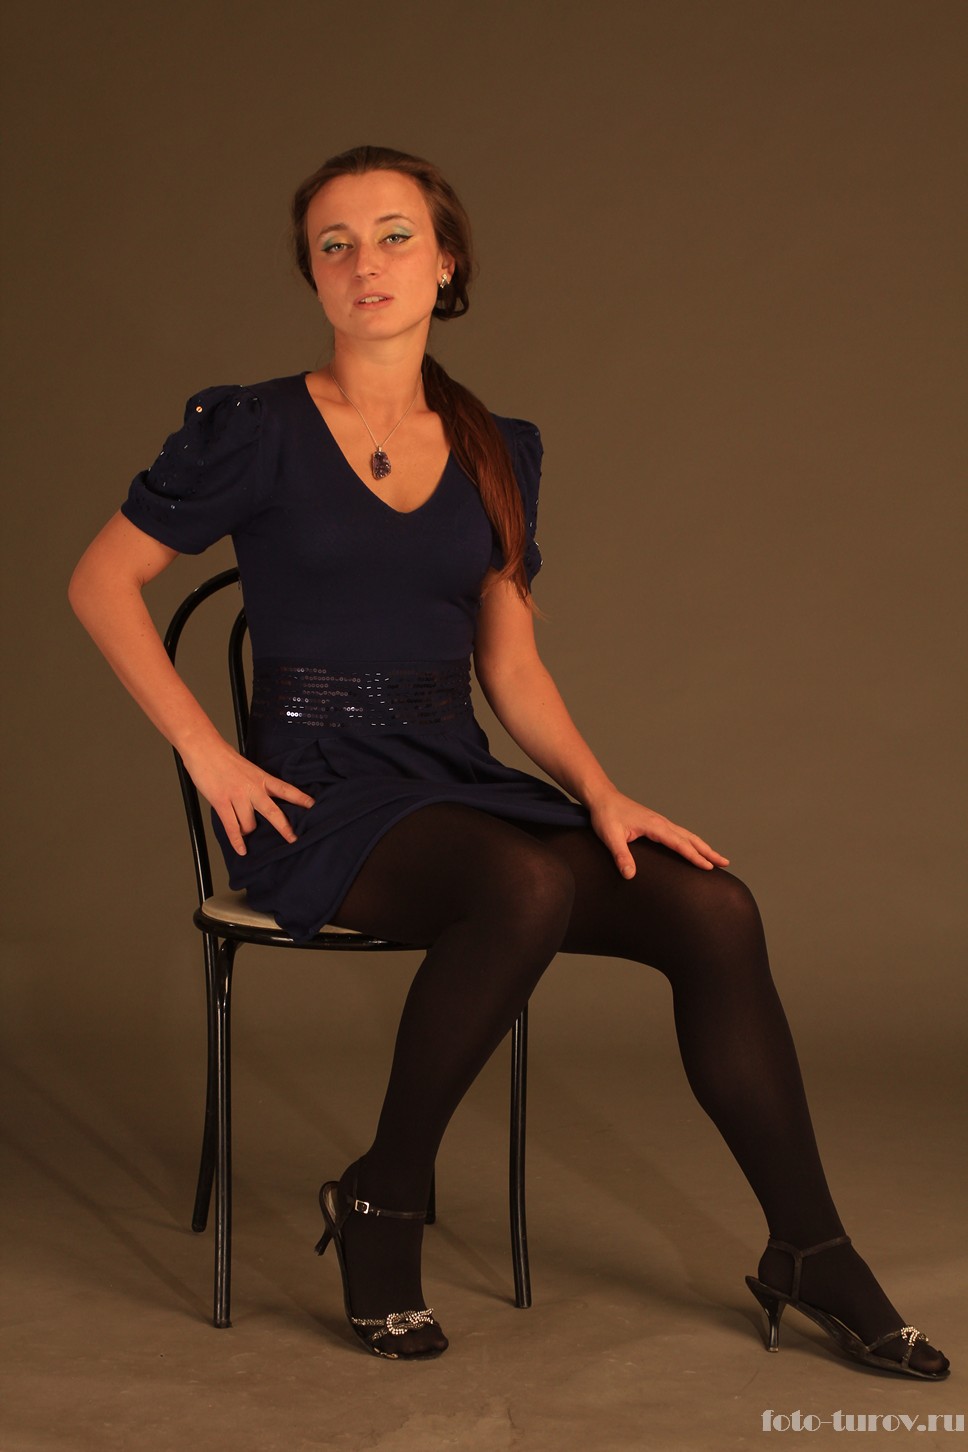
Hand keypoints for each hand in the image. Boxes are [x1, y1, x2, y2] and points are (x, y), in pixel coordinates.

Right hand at [181, 736, 314, 854]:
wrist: (204, 748)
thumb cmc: (223, 757)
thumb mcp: (248, 768)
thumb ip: (256, 783)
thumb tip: (261, 798)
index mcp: (261, 778)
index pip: (286, 789)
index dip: (300, 798)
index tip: (313, 806)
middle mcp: (253, 788)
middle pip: (274, 812)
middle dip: (285, 828)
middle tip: (294, 839)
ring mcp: (238, 796)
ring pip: (250, 824)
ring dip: (248, 831)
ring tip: (245, 831)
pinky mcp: (222, 803)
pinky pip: (232, 827)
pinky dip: (237, 841)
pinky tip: (242, 850)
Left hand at [587, 789, 728, 876]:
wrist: (602, 797)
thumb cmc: (606, 815)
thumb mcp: (610, 836)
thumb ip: (620, 855)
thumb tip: (629, 875)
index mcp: (655, 825)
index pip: (679, 843)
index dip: (694, 856)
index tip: (708, 867)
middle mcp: (661, 822)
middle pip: (691, 838)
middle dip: (708, 851)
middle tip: (725, 863)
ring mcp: (660, 822)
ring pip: (688, 835)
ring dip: (703, 846)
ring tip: (717, 858)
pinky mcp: (656, 823)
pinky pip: (680, 834)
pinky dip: (692, 842)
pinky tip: (693, 848)